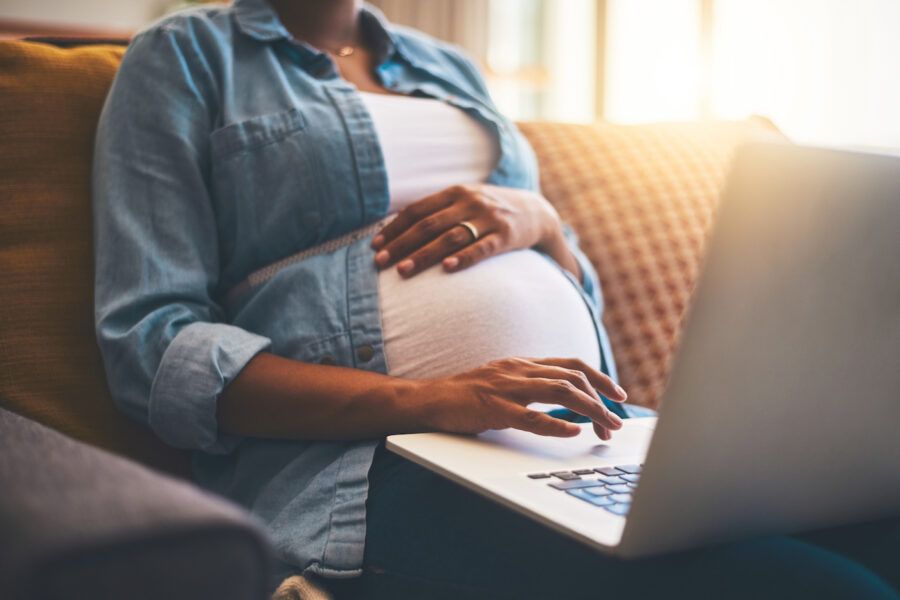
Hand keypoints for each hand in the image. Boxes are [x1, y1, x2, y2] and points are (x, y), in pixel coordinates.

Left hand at [371, 184, 575, 277]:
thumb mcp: (464, 202)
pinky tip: (447, 269)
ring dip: (424, 255)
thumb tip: (396, 231)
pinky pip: (481, 248)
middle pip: (428, 225)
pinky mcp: (506, 236)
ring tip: (403, 271)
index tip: (375, 246)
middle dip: (401, 244)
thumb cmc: (488, 211)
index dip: (394, 228)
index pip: (417, 210)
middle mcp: (469, 202)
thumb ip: (437, 212)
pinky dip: (463, 258)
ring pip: (450, 237)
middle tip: (380, 262)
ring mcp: (488, 218)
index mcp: (454, 192)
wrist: (536, 212)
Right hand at [409, 357, 627, 439]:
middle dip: (600, 400)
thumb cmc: (466, 395)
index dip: (599, 378)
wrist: (429, 399)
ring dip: (589, 410)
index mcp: (523, 364)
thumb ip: (530, 384)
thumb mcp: (504, 381)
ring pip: (560, 392)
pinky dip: (556, 424)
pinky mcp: (494, 408)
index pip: (572, 364)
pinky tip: (573, 432)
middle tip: (614, 423)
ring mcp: (507, 388)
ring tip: (605, 428)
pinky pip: (531, 416)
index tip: (618, 395)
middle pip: (573, 378)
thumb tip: (564, 396)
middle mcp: (519, 370)